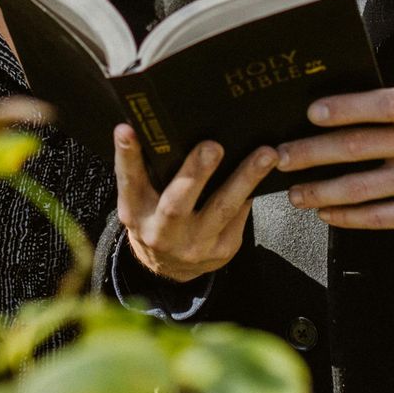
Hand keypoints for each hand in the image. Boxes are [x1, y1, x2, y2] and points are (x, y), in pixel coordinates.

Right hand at [114, 125, 276, 284]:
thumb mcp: (140, 198)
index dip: (127, 156)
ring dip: (246, 179)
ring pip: (222, 209)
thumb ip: (143, 169)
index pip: (129, 181)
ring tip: (266, 154)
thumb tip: (148, 125)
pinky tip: (266, 172)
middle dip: (196, 173)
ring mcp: (194, 246)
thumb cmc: (156, 218)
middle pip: (177, 204)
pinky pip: (240, 215)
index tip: (126, 130)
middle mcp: (161, 233)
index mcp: (136, 213)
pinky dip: (251, 191)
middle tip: (213, 146)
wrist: (170, 267)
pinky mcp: (222, 250)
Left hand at [275, 86, 393, 231]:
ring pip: (362, 188)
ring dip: (321, 191)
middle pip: (359, 147)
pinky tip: (326, 212)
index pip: (382, 105)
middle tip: (282, 157)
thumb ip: (390, 104)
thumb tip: (328, 108)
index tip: (311, 113)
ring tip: (296, 192)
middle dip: (312, 153)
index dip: (346, 108)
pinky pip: (379, 217)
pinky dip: (347, 216)